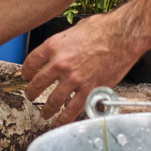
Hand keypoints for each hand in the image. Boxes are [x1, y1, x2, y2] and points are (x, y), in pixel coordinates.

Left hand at [21, 13, 145, 123]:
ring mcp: (74, 79)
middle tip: (31, 96)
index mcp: (54, 46)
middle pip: (38, 83)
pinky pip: (73, 109)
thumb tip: (65, 46)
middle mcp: (60, 64)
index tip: (26, 76)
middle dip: (32, 92)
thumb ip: (66, 41)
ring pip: (53, 100)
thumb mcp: (76, 29)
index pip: (32, 62)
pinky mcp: (89, 90)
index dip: (26, 71)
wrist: (124, 36)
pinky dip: (65, 118)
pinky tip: (61, 122)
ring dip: (47, 109)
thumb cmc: (105, 28)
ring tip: (44, 113)